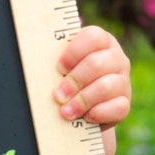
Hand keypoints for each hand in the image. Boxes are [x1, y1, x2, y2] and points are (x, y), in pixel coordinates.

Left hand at [53, 26, 131, 154]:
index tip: (59, 69)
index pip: (93, 37)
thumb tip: (29, 60)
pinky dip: (99, 113)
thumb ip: (53, 61)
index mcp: (101, 42)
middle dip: (73, 81)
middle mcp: (116, 59)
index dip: (73, 53)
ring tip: (65, 112)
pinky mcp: (125, 103)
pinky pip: (118, 107)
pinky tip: (86, 117)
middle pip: (97, 63)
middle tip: (58, 95)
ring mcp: (122, 81)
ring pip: (106, 86)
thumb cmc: (68, 84)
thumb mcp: (63, 70)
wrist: (83, 112)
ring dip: (82, 100)